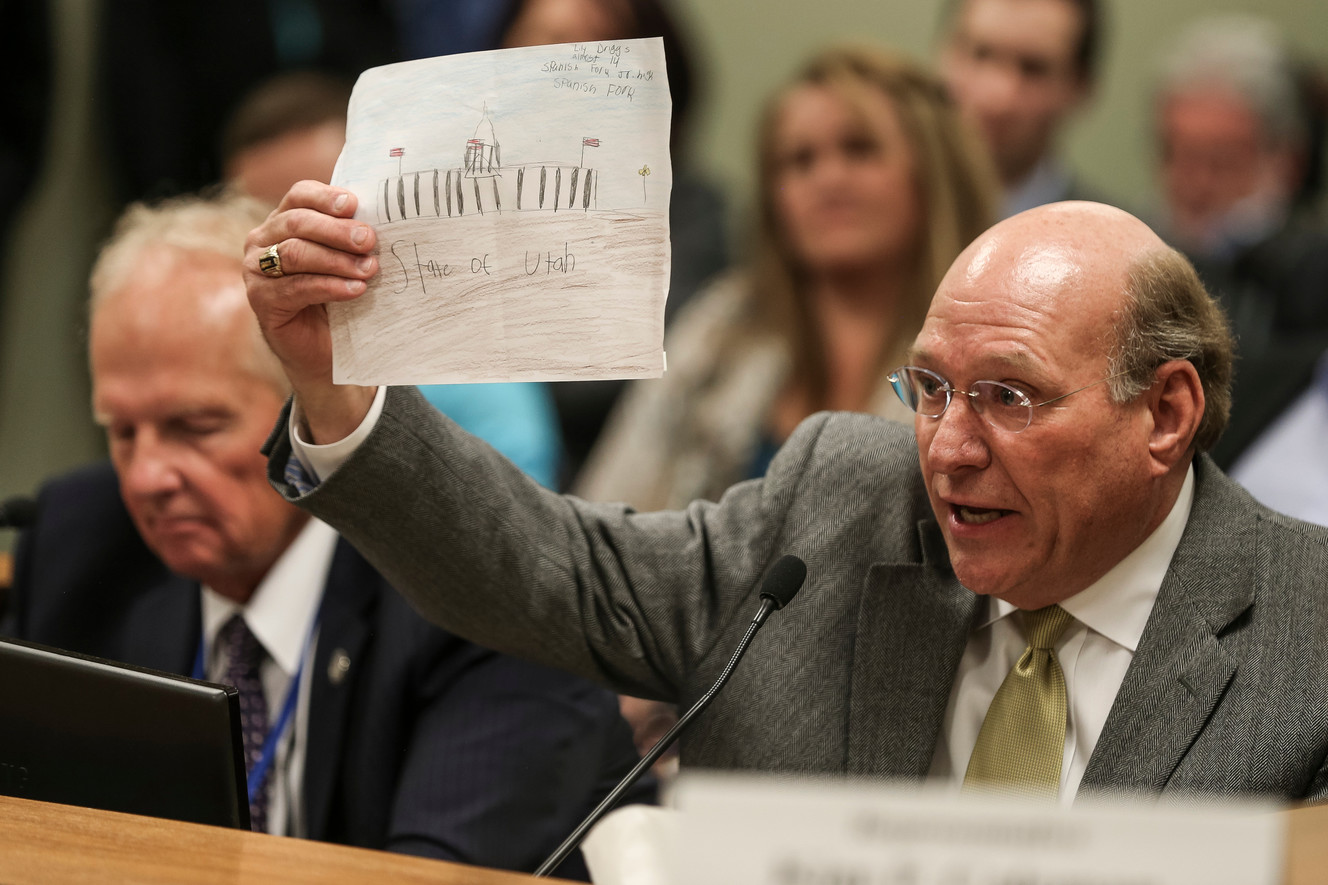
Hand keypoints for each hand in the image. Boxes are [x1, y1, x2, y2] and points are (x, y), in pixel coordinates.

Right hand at [244, 181, 378, 442]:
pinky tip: (355, 289)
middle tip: (370, 241)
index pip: (300, 196)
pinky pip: (296, 287)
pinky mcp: (261, 300)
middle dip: (337, 231)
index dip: (326, 197)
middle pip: (297, 222)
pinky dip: (329, 287)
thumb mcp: (346, 261)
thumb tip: (385, 219)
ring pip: (295, 253)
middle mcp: (263, 240)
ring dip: (336, 260)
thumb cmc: (337, 297)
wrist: (324, 349)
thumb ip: (353, 239)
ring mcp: (256, 270)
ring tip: (369, 269)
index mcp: (283, 221)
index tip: (355, 204)